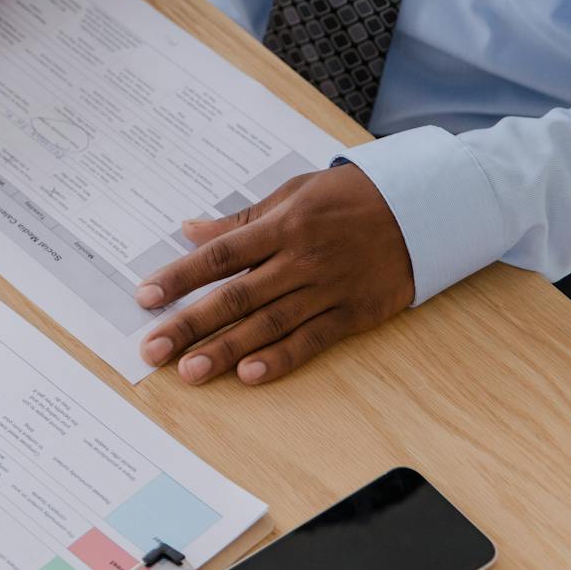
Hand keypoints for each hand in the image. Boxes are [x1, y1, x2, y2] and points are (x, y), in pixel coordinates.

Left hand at [136, 164, 415, 384]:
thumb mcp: (293, 194)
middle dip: (190, 323)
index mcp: (282, 225)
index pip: (220, 255)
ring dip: (226, 350)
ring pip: (269, 324)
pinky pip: (312, 340)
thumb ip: (241, 220)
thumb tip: (189, 230)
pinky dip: (281, 358)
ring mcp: (328, 289)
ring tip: (190, 371)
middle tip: (153, 349)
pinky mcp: (354, 313)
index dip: (180, 277)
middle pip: (236, 296)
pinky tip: (250, 375)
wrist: (425, 208)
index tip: (145, 297)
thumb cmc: (351, 197)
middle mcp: (300, 259)